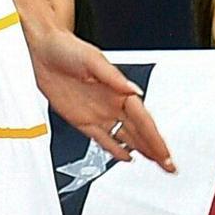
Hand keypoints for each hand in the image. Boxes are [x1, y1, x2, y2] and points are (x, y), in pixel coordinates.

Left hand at [27, 21, 175, 171]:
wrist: (45, 51)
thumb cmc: (68, 49)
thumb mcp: (93, 60)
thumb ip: (113, 78)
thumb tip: (132, 90)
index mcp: (119, 90)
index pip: (143, 120)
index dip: (155, 138)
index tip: (165, 153)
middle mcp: (112, 104)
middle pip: (139, 132)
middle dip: (155, 149)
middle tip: (169, 165)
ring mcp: (98, 114)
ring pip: (125, 138)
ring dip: (141, 150)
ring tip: (156, 163)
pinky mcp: (82, 121)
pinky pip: (103, 139)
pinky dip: (116, 149)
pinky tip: (126, 157)